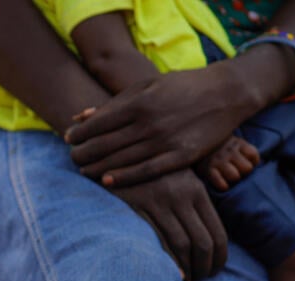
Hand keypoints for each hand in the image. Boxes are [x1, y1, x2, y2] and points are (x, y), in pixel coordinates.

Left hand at [65, 66, 253, 186]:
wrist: (226, 93)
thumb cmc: (182, 87)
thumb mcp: (147, 86)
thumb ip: (114, 103)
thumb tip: (79, 116)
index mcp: (139, 102)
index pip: (98, 123)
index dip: (79, 133)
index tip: (68, 139)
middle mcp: (149, 122)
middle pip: (105, 144)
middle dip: (83, 153)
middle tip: (71, 159)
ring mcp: (165, 141)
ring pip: (122, 160)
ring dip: (98, 167)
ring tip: (83, 170)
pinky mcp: (181, 156)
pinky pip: (147, 171)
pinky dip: (125, 177)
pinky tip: (107, 181)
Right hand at [110, 169, 228, 280]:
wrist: (117, 155)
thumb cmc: (148, 176)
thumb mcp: (177, 182)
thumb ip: (191, 204)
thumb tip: (204, 241)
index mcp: (197, 191)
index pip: (218, 233)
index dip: (219, 258)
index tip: (214, 271)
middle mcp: (182, 196)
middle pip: (203, 242)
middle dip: (205, 268)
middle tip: (201, 280)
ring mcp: (160, 201)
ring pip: (182, 245)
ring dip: (187, 270)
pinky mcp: (138, 206)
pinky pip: (157, 240)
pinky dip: (168, 262)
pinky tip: (172, 276)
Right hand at [197, 135, 260, 191]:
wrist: (193, 144)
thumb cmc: (218, 147)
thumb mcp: (233, 142)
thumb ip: (244, 150)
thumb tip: (254, 164)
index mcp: (237, 143)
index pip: (253, 155)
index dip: (252, 161)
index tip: (246, 162)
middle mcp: (228, 151)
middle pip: (247, 168)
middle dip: (243, 172)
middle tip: (236, 171)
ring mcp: (217, 160)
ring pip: (235, 176)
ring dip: (233, 179)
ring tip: (227, 176)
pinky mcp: (207, 170)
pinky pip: (221, 183)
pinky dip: (223, 186)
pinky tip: (222, 184)